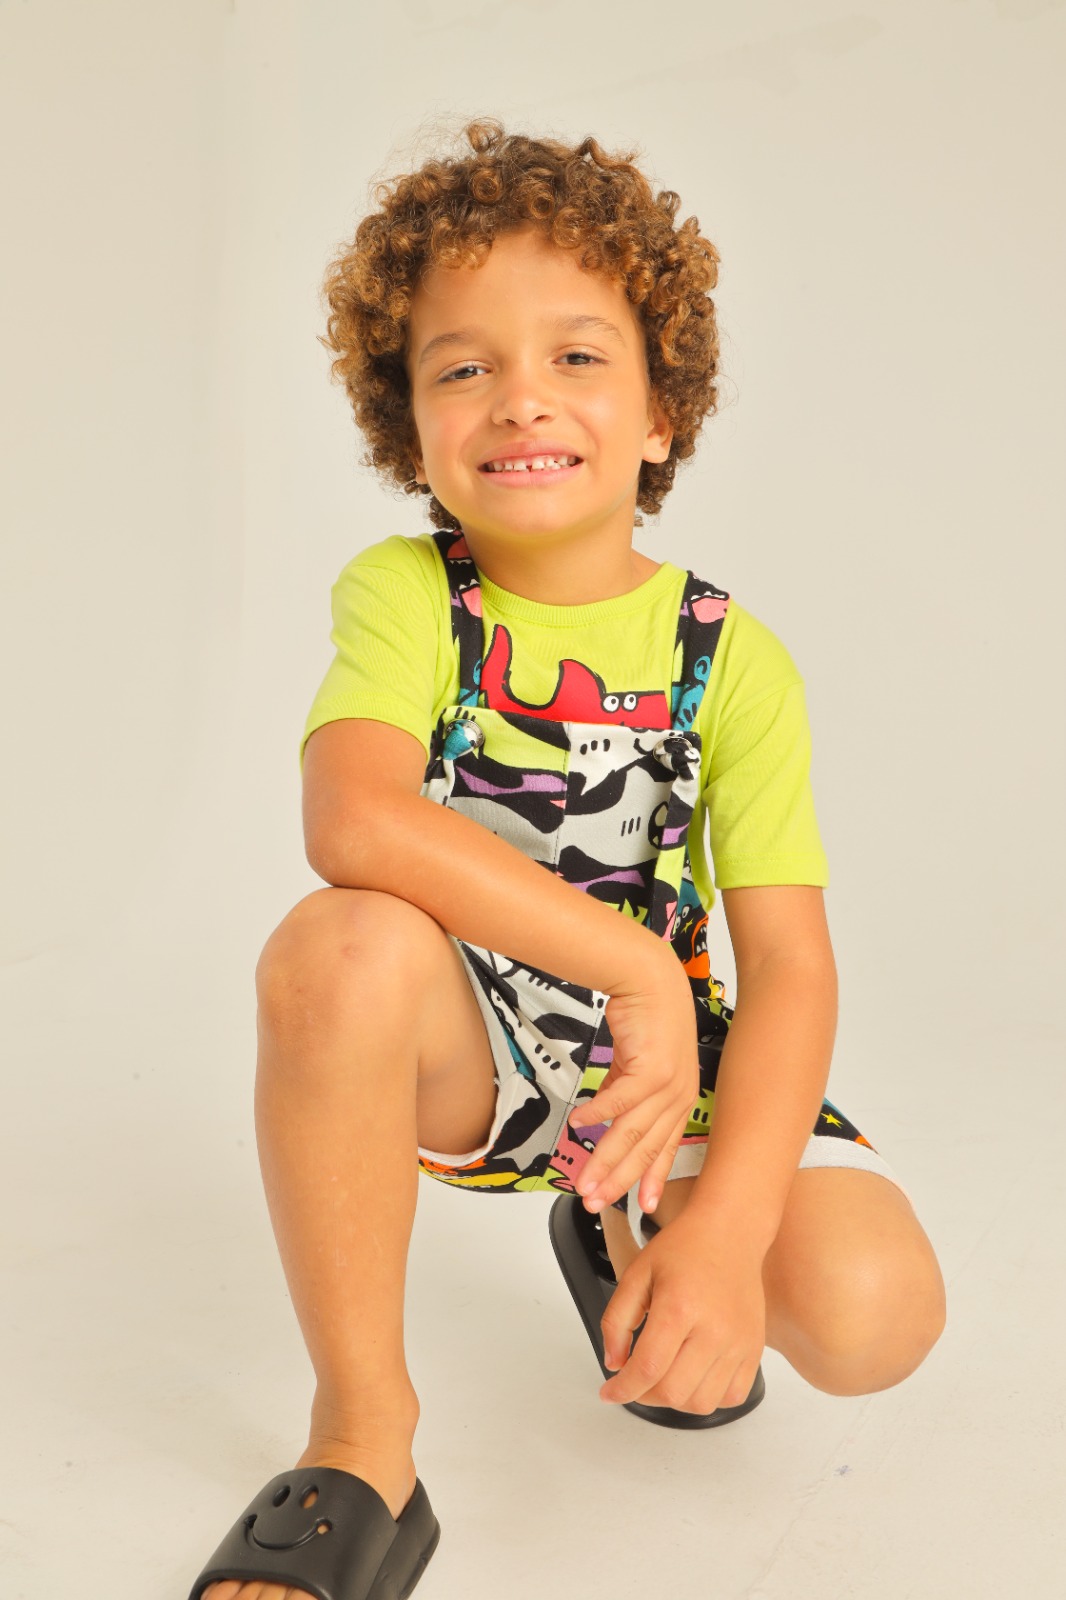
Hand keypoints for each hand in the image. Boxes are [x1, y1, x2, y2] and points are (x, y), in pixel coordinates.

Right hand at [568, 959, 699, 1214]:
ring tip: (583, 1181)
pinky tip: (578, 1124)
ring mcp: (669, 1083)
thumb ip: (624, 1090)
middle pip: (646, 1148)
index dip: (654, 1178)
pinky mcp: (652, 1067)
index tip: (645, 1207)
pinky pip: (620, 1099)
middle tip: (594, 1202)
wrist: (650, 977)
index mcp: (680, 1098)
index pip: (666, 1147)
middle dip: (619, 1180)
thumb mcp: (637, 1061)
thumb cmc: (646, 1015)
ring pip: (632, 1132)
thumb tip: (602, 1115)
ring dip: (605, 1159)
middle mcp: (679, 1095)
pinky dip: (598, 1114)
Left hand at [598, 1211, 765, 1414]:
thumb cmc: (685, 1248)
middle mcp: (714, 1329)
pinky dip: (708, 1397)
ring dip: (675, 1400)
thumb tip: (614, 1363)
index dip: (622, 1389)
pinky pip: (732, 1396)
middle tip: (635, 1380)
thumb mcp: (637, 1273)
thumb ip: (617, 1320)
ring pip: (702, 1403)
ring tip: (663, 1376)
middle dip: (643, 1395)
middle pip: (674, 1393)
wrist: (730, 1231)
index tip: (609, 1392)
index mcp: (679, 1307)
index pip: (648, 1369)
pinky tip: (693, 1376)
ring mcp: (738, 1342)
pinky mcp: (754, 1349)